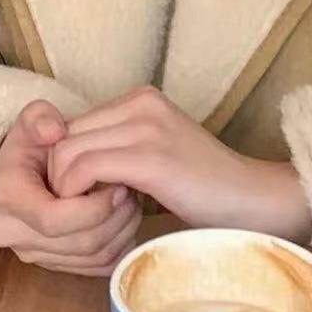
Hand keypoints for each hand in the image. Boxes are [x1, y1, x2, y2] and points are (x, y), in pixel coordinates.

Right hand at [0, 99, 142, 275]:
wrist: (19, 176)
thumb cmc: (30, 147)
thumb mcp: (31, 122)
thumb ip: (39, 117)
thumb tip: (55, 130)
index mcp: (11, 199)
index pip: (54, 219)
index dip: (92, 207)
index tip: (117, 182)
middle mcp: (18, 235)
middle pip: (79, 243)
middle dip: (114, 218)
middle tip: (133, 190)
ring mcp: (37, 255)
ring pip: (92, 258)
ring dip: (121, 231)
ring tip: (133, 201)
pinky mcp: (57, 265)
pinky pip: (97, 268)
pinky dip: (119, 247)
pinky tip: (126, 221)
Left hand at [47, 87, 311, 243]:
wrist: (250, 198)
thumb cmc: (202, 186)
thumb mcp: (155, 151)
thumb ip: (118, 146)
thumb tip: (66, 163)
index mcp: (141, 98)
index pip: (72, 125)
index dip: (65, 163)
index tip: (80, 195)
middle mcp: (141, 103)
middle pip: (63, 138)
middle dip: (60, 177)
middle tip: (82, 208)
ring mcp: (147, 127)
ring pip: (67, 153)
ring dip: (67, 191)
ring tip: (93, 213)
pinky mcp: (150, 158)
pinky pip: (85, 169)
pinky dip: (79, 196)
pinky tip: (103, 213)